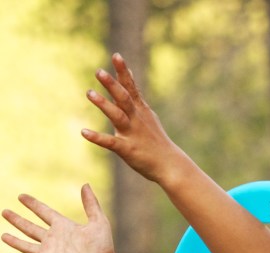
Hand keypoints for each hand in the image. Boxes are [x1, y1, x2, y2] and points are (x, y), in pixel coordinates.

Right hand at [1, 184, 115, 252]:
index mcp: (63, 227)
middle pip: (30, 227)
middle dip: (17, 220)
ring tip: (3, 235)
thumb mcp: (98, 222)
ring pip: (26, 245)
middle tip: (4, 212)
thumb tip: (86, 184)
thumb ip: (91, 204)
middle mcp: (53, 240)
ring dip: (14, 240)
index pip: (43, 212)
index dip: (33, 204)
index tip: (21, 197)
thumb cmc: (103, 248)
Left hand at [83, 53, 180, 182]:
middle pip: (124, 98)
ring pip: (117, 116)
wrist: (170, 165)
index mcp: (140, 110)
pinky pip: (110, 142)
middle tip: (99, 71)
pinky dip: (97, 138)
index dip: (123, 72)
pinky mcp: (127, 149)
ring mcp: (132, 133)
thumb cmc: (156, 142)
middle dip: (112, 84)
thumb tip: (127, 77)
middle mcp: (136, 119)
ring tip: (89, 93)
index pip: (131, 88)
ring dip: (104, 104)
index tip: (116, 56)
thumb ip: (135, 97)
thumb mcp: (148, 116)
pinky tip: (84, 132)